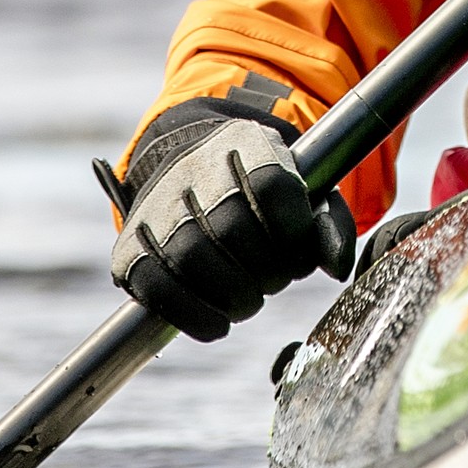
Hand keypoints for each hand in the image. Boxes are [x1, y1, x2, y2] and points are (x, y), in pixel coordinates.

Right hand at [103, 79, 356, 340]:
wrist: (188, 173)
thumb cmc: (259, 193)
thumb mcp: (303, 192)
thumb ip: (329, 226)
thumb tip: (337, 267)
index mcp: (245, 144)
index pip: (271, 184)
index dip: (292, 227)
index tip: (297, 247)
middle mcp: (193, 168)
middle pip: (231, 225)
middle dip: (265, 269)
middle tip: (273, 282)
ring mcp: (156, 206)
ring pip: (191, 256)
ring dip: (232, 295)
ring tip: (248, 301)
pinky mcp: (130, 247)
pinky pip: (155, 285)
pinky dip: (193, 314)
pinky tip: (219, 323)